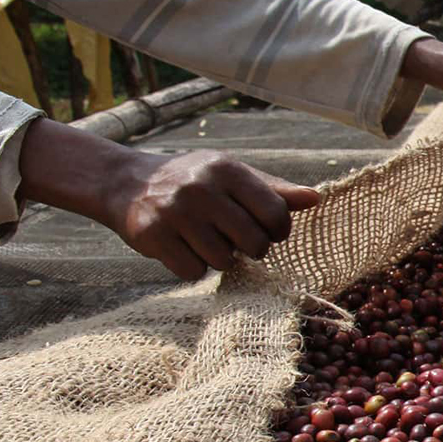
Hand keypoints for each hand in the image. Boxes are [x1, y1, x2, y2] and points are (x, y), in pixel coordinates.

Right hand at [103, 149, 319, 281]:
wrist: (126, 183)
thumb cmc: (193, 181)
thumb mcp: (232, 176)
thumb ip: (273, 190)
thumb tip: (315, 199)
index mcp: (227, 170)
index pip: (276, 213)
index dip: (278, 231)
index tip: (267, 231)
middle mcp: (201, 188)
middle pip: (254, 243)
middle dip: (250, 249)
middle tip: (234, 239)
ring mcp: (175, 212)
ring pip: (223, 262)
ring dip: (219, 259)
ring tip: (204, 240)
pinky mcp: (152, 235)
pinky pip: (193, 272)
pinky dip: (192, 267)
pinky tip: (183, 248)